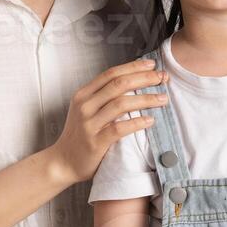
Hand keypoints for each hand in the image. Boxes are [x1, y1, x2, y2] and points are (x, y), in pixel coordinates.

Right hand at [50, 59, 168, 184]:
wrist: (63, 162)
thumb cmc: (80, 135)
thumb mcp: (86, 110)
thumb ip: (103, 96)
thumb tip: (133, 82)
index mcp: (83, 94)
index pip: (111, 73)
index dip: (133, 67)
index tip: (152, 65)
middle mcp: (85, 106)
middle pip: (118, 84)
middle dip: (144, 79)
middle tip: (162, 78)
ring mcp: (89, 124)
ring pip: (121, 104)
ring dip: (146, 99)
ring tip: (162, 99)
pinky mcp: (95, 142)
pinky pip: (120, 129)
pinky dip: (137, 123)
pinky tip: (150, 120)